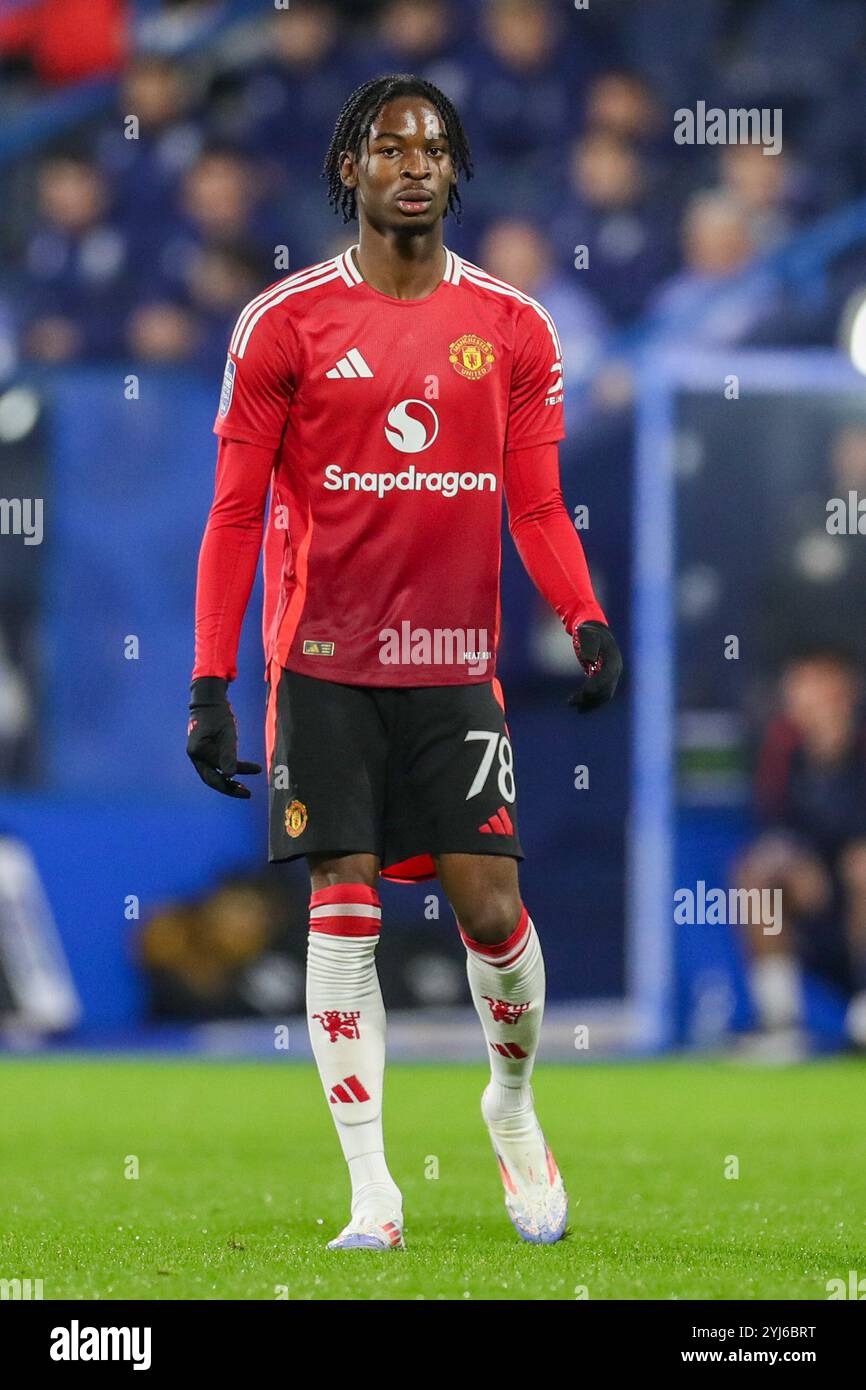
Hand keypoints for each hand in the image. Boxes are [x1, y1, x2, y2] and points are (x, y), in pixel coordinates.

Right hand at [187, 676, 261, 797]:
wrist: (208, 701)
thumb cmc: (218, 714)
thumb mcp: (227, 732)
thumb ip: (228, 753)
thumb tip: (231, 775)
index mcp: (198, 751)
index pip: (218, 769)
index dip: (237, 774)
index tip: (256, 771)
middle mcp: (195, 756)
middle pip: (211, 779)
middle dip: (229, 788)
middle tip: (247, 794)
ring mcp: (198, 756)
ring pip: (212, 775)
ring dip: (228, 783)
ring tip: (244, 789)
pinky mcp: (204, 754)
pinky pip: (214, 768)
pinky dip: (225, 773)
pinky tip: (236, 777)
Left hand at [568, 621, 621, 712]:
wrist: (595, 631)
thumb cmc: (589, 633)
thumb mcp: (587, 635)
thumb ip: (588, 645)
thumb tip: (588, 659)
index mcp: (613, 660)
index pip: (606, 677)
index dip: (595, 686)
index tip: (583, 694)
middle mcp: (616, 670)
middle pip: (605, 689)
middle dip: (590, 697)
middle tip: (572, 703)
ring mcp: (612, 675)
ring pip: (605, 694)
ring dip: (592, 703)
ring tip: (576, 709)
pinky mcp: (606, 678)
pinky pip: (602, 694)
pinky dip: (593, 702)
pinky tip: (581, 707)